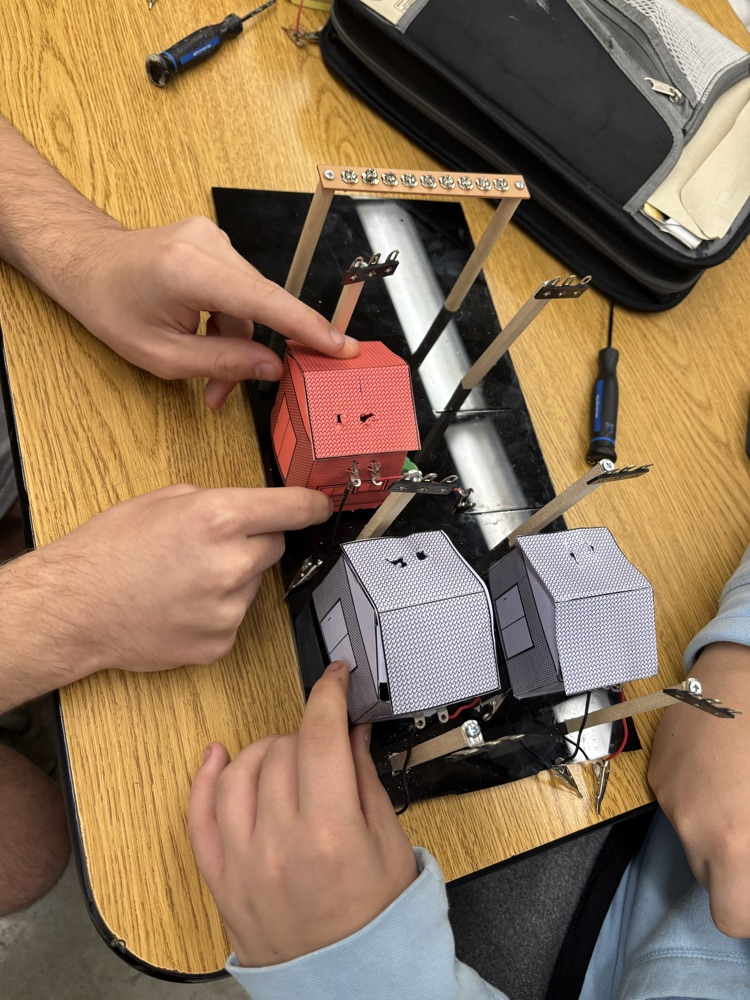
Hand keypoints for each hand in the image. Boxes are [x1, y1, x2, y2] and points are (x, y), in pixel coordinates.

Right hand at [1, 484, 331, 706]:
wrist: (74, 608)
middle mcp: (232, 563)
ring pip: (255, 582)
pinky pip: (237, 615)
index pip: (294, 508)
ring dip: (234, 576)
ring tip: (185, 577)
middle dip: (253, 541)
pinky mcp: (220, 641)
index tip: (321, 507)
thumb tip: (254, 507)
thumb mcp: (164, 500)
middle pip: (276, 545)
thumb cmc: (109, 549)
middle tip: (210, 544)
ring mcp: (229, 608)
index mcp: (219, 517)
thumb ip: (218, 500)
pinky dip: (218, 609)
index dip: (312, 505)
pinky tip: (182, 603)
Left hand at [65, 216, 358, 408]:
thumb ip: (222, 362)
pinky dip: (229, 321)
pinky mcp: (213, 242)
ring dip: (237, 341)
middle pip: (259, 307)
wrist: (85, 261)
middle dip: (251, 353)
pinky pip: (239, 291)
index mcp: (189, 271)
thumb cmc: (110, 305)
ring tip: (208, 377)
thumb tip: (271, 366)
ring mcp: (212, 238)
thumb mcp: (161, 355)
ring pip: (250, 303)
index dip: (307, 327)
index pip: (265, 302)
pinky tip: (206, 341)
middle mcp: (207, 245)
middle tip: (225, 393)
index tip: (341, 346)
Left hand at [189, 662, 417, 966]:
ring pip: (238, 770)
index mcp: (330, 832)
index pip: (320, 735)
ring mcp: (244, 861)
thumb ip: (364, 778)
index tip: (334, 678)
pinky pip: (198, 815)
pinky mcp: (220, 878)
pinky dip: (204, 779)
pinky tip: (217, 757)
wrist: (348, 983)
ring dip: (264, 751)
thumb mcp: (389, 843)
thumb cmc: (375, 919)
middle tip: (326, 748)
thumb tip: (350, 730)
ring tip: (287, 761)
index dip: (327, 693)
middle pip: (281, 748)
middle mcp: (281, 843)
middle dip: (307, 734)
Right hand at [649, 641, 749, 936]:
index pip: (730, 916)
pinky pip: (677, 804)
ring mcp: (671, 797)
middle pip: (709, 878)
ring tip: (738, 791)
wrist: (742, 676)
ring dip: (712, 828)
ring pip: (691, 838)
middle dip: (733, 866)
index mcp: (733, 843)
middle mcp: (693, 827)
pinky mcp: (659, 772)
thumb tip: (747, 863)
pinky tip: (718, 768)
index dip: (746, 910)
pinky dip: (696, 797)